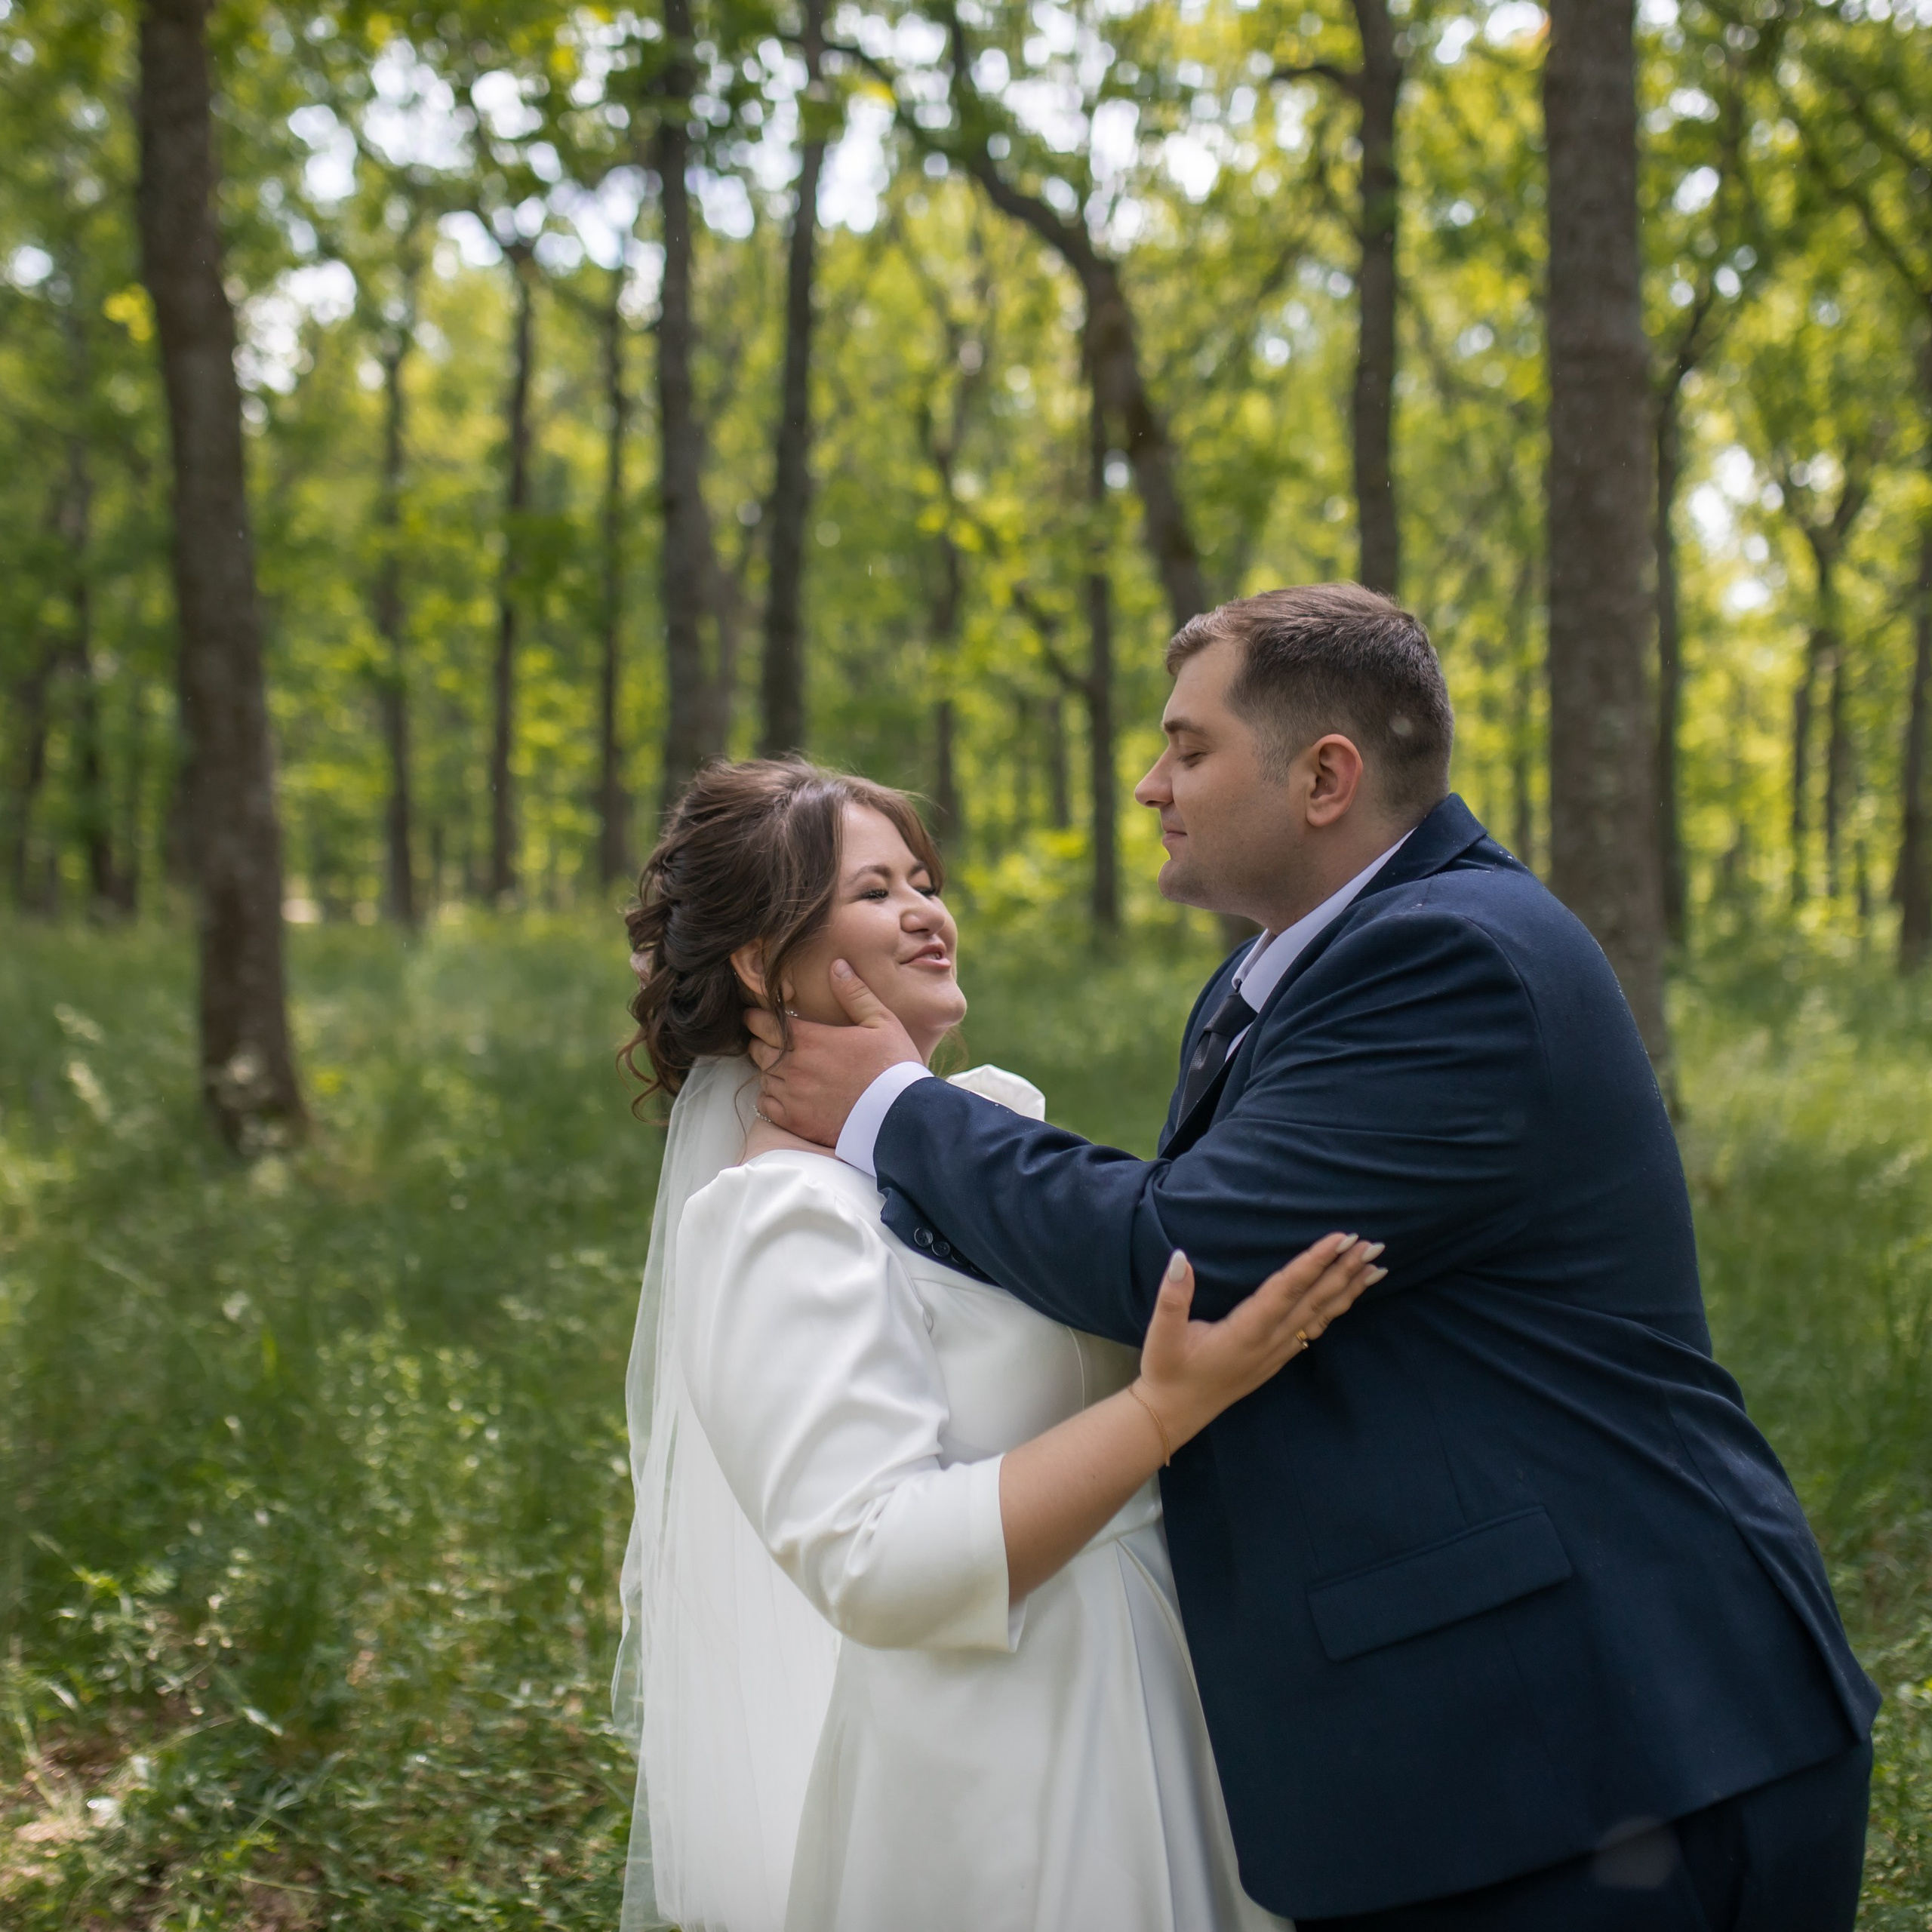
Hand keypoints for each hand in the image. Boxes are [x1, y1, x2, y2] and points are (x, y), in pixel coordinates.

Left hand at [745, 960, 922, 1147]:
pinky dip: (769, 1097)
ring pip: (763, 1077)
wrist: (900, 1117)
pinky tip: (784, 1093)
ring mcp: (792, 1096)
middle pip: (759, 1050)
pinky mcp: (795, 1121)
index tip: (754, 1015)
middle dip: (761, 1042)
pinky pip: (766, 1105)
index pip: (765, 1023)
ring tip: (784, 1068)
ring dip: (769, 1070)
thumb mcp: (882, 1022)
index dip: (756, 1017)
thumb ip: (855, 993)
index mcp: (811, 1039)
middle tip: (769, 1040)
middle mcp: (795, 1067)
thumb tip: (837, 965)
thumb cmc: (894, 1066)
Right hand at [1134, 1237, 1384, 1453]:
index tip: (1340, 1239)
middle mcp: (1269, 1342)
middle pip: (1315, 1301)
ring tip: (1376, 1268)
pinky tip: (1347, 1297)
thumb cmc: (1167, 1372)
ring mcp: (1277, 1353)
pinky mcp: (1277, 1358)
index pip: (1287, 1290)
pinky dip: (1335, 1309)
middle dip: (1344, 1271)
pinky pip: (1314, 1328)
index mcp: (1246, 1332)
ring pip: (1321, 1316)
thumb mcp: (1161, 1336)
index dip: (1314, 1262)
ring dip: (1348, 1290)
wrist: (1174, 1414)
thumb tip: (1180, 1258)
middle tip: (1372, 1245)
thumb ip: (1172, 1298)